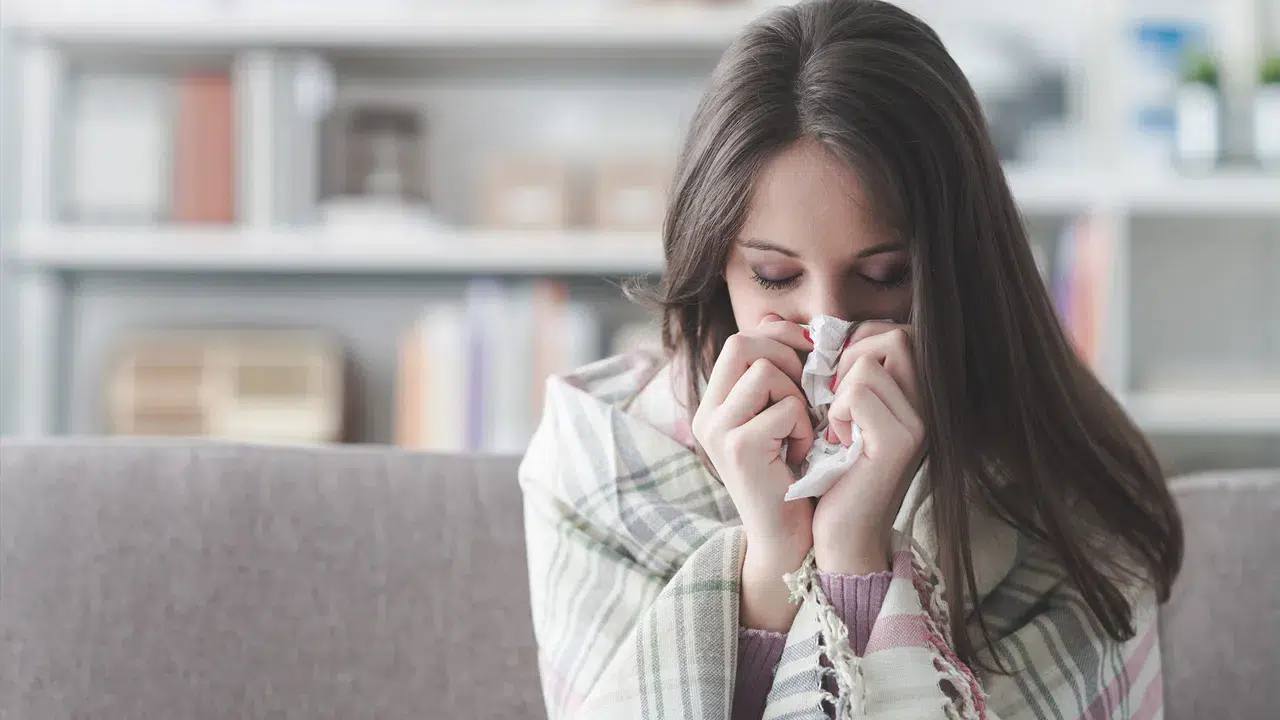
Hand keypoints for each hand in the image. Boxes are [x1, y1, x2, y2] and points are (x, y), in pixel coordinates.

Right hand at [692, 313, 814, 630]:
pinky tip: (802, 454)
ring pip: (767, 371)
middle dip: (789, 359)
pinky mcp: (738, 448)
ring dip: (798, 397)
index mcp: (715, 404)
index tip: (811, 355)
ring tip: (801, 431)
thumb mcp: (781, 417)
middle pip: (745, 343)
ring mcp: (718, 430)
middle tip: (808, 393)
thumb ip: (776, 374)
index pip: (741, 338)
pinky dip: (805, 428)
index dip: (780, 337)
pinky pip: (785, 408)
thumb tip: (778, 320)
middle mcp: (707, 414)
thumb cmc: (793, 477)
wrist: (788, 539)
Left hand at [812, 323, 925, 575]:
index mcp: (917, 395)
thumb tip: (804, 327)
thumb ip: (840, 370)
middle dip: (849, 358)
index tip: (836, 382)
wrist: (839, 533)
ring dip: (839, 391)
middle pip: (893, 336)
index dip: (857, 343)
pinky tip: (839, 442)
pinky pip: (858, 392)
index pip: (895, 332)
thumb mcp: (839, 411)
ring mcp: (919, 423)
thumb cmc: (831, 471)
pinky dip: (837, 413)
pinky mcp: (900, 442)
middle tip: (835, 400)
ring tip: (839, 427)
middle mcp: (929, 405)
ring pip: (868, 362)